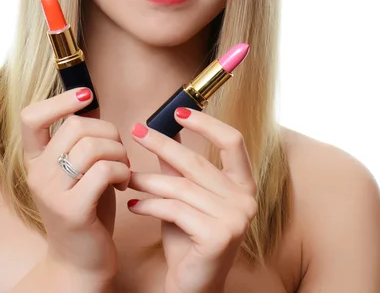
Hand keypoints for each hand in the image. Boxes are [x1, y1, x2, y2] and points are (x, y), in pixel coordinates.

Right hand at [20, 88, 129, 282]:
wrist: (82, 260)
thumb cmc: (87, 205)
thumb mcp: (79, 167)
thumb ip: (80, 138)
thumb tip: (89, 98)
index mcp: (36, 159)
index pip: (31, 117)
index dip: (60, 99)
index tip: (87, 94)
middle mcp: (37, 174)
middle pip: (75, 126)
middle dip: (108, 132)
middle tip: (119, 151)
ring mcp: (52, 193)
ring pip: (92, 146)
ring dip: (119, 152)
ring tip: (123, 168)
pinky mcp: (72, 210)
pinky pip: (104, 170)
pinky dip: (122, 171)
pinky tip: (124, 182)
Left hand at [127, 109, 257, 292]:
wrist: (192, 287)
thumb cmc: (188, 240)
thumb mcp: (184, 197)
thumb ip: (178, 168)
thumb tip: (165, 131)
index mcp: (244, 185)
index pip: (233, 141)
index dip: (207, 123)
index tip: (179, 111)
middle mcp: (246, 199)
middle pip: (198, 162)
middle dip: (162, 144)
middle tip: (136, 131)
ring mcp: (236, 218)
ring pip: (181, 187)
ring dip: (148, 180)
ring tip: (125, 176)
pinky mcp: (218, 236)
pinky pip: (175, 210)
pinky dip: (149, 206)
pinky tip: (132, 205)